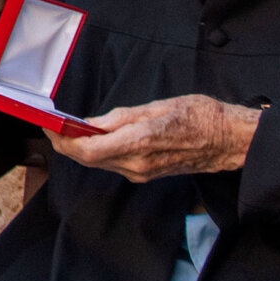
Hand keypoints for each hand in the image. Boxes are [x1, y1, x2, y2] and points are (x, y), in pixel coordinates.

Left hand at [44, 94, 259, 182]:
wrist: (229, 141)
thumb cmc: (201, 117)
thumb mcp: (158, 106)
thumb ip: (122, 117)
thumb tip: (92, 123)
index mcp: (139, 144)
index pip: (88, 150)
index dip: (63, 140)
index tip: (50, 126)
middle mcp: (137, 165)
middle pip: (88, 160)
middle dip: (66, 144)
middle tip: (53, 126)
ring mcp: (142, 173)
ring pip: (99, 163)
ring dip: (80, 149)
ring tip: (69, 129)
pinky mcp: (146, 174)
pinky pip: (113, 164)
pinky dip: (98, 152)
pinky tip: (94, 137)